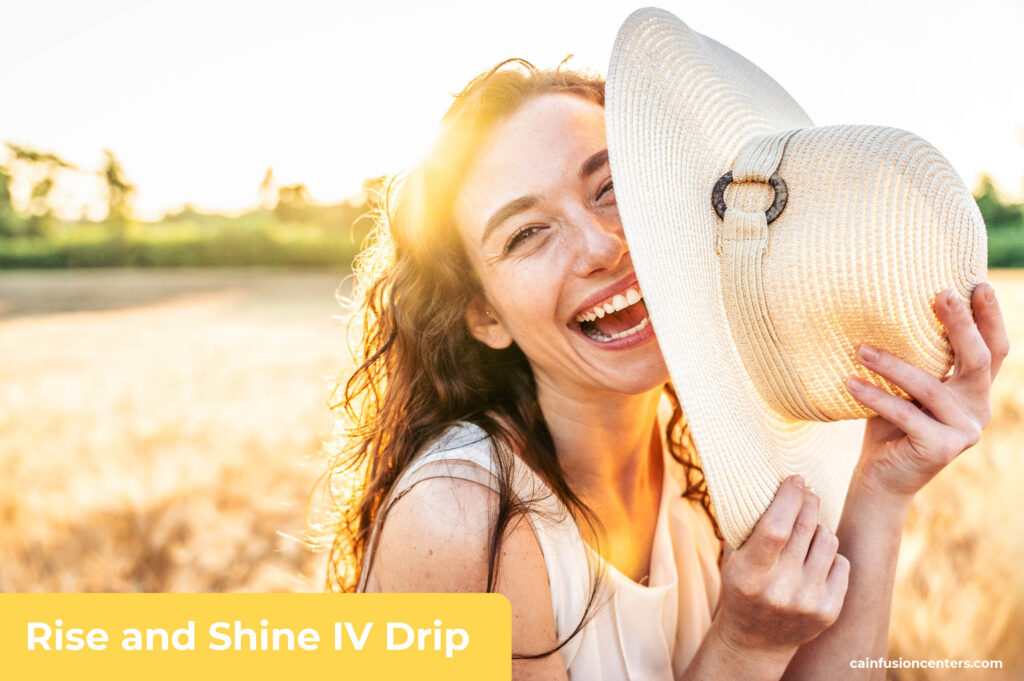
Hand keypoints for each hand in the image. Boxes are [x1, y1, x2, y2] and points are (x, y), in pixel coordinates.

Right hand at [713, 475, 848, 667]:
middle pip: (805, 528)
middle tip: (804, 490)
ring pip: (828, 540)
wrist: (755, 641)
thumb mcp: (732, 558)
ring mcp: (808, 603)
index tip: (794, 479)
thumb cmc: (742, 586)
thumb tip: (763, 478)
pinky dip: (829, 555)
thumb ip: (745, 524)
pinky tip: (814, 560)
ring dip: (818, 528)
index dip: (789, 497)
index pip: (777, 527)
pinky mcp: (829, 611)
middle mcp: (780, 591)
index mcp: (749, 575)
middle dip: (807, 500)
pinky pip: (841, 562)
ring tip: (805, 533)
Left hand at [844, 282, 1008, 499]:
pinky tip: (849, 382)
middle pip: (977, 359)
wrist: (880, 478)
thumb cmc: (888, 424)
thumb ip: (917, 359)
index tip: (978, 283)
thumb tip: (895, 307)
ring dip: (891, 364)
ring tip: (859, 348)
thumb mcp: (906, 387)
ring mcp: (965, 431)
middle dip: (960, 324)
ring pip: (929, 386)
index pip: (992, 349)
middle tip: (941, 293)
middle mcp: (977, 409)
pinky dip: (874, 396)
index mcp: (973, 391)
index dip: (989, 317)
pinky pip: (904, 414)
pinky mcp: (943, 448)